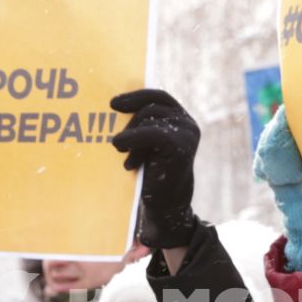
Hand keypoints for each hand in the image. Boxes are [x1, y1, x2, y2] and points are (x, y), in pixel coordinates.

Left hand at [110, 89, 200, 249]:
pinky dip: (133, 138)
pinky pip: (152, 132)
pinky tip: (122, 150)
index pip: (159, 96)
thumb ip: (141, 125)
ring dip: (131, 135)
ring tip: (125, 156)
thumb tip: (115, 104)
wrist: (166, 205)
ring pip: (150, 118)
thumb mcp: (145, 145)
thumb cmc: (151, 175)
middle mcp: (188, 124)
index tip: (113, 104)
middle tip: (117, 142)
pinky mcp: (182, 146)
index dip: (136, 96)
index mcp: (180, 120)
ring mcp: (187, 134)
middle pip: (152, 106)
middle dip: (130, 122)